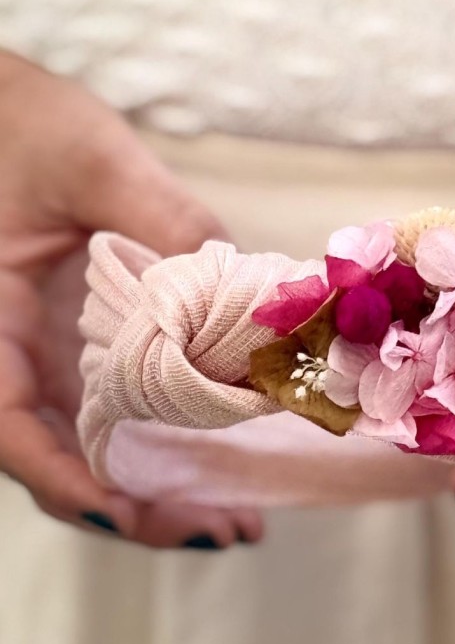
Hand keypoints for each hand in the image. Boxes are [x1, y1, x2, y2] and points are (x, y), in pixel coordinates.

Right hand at [0, 50, 262, 546]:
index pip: (5, 424)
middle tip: (223, 529)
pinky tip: (220, 464)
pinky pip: (113, 417)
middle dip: (134, 507)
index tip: (123, 509)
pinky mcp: (78, 354)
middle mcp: (9, 358)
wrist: (5, 114)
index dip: (60, 476)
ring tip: (235, 520)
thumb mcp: (92, 160)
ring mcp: (44, 362)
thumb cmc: (23, 128)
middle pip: (57, 461)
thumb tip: (242, 284)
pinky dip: (162, 448)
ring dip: (156, 493)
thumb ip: (160, 216)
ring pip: (89, 451)